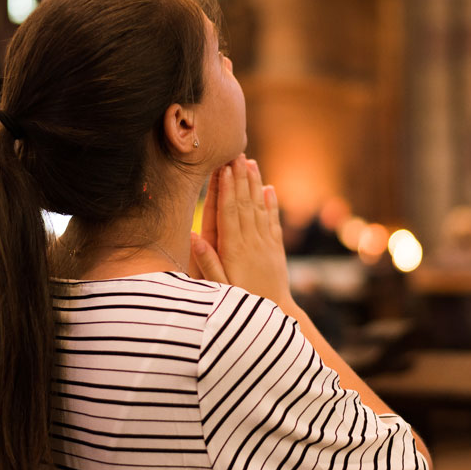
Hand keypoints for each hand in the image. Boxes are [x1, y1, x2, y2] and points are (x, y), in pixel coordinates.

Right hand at [191, 155, 292, 306]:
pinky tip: (269, 188)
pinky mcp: (276, 249)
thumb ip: (207, 262)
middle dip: (240, 178)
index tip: (223, 169)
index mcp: (235, 250)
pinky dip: (271, 204)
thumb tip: (193, 235)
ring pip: (259, 208)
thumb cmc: (241, 302)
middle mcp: (252, 242)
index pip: (229, 213)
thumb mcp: (220, 287)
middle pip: (244, 204)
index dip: (225, 190)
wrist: (276, 315)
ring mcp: (266, 244)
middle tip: (236, 154)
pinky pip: (273, 221)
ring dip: (255, 184)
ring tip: (251, 162)